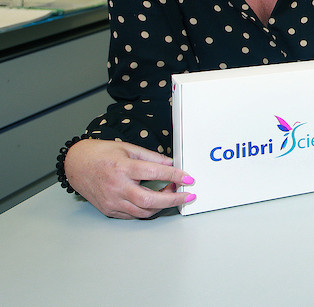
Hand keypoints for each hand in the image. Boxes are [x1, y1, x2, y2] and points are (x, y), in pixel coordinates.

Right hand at [63, 139, 194, 218]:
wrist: (76, 165)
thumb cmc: (101, 154)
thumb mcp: (128, 148)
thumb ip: (151, 157)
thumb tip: (171, 164)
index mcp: (122, 168)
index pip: (154, 173)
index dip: (174, 176)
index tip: (188, 179)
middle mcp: (117, 186)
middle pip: (149, 199)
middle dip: (173, 199)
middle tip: (187, 195)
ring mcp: (112, 201)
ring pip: (143, 211)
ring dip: (162, 205)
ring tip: (170, 194)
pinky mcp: (109, 209)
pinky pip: (133, 215)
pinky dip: (147, 210)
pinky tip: (155, 201)